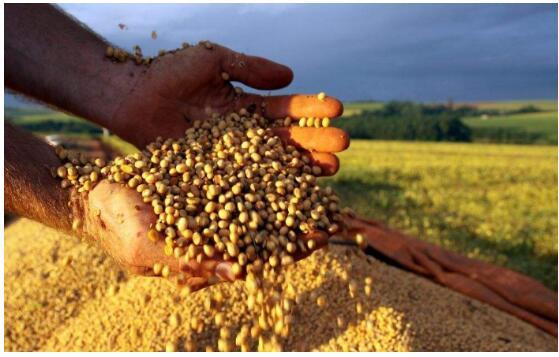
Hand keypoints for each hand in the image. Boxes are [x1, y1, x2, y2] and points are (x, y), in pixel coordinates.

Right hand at [82, 180, 327, 291]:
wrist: (96, 191)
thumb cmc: (117, 226)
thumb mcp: (148, 250)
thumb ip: (192, 263)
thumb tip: (242, 273)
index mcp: (214, 254)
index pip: (262, 256)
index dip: (291, 248)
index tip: (320, 237)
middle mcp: (224, 228)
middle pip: (274, 225)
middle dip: (304, 216)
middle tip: (334, 205)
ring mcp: (221, 198)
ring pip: (266, 192)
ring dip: (295, 182)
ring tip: (325, 165)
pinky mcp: (214, 171)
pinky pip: (248, 164)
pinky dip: (269, 157)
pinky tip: (290, 141)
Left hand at [111, 42, 348, 175]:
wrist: (131, 97)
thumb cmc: (168, 73)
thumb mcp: (212, 61)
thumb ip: (249, 67)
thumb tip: (291, 76)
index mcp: (246, 105)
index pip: (285, 108)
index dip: (310, 108)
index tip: (337, 108)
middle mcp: (243, 134)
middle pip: (286, 139)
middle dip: (316, 141)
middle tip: (344, 144)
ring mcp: (229, 157)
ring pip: (272, 164)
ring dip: (302, 166)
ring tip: (331, 168)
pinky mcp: (213, 175)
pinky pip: (245, 182)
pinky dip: (268, 189)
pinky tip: (290, 193)